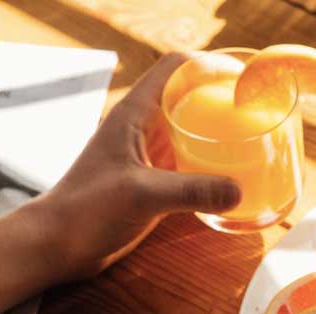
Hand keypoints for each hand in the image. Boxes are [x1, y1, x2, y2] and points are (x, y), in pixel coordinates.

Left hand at [37, 53, 241, 279]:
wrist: (59, 245)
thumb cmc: (86, 210)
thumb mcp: (142, 194)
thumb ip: (190, 190)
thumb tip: (237, 190)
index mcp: (134, 114)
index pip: (175, 69)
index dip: (208, 67)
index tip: (241, 82)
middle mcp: (143, 129)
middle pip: (188, 99)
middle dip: (220, 102)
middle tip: (257, 115)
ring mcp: (147, 156)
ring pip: (190, 133)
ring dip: (217, 136)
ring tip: (251, 144)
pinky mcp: (151, 183)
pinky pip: (188, 165)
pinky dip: (210, 168)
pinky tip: (230, 180)